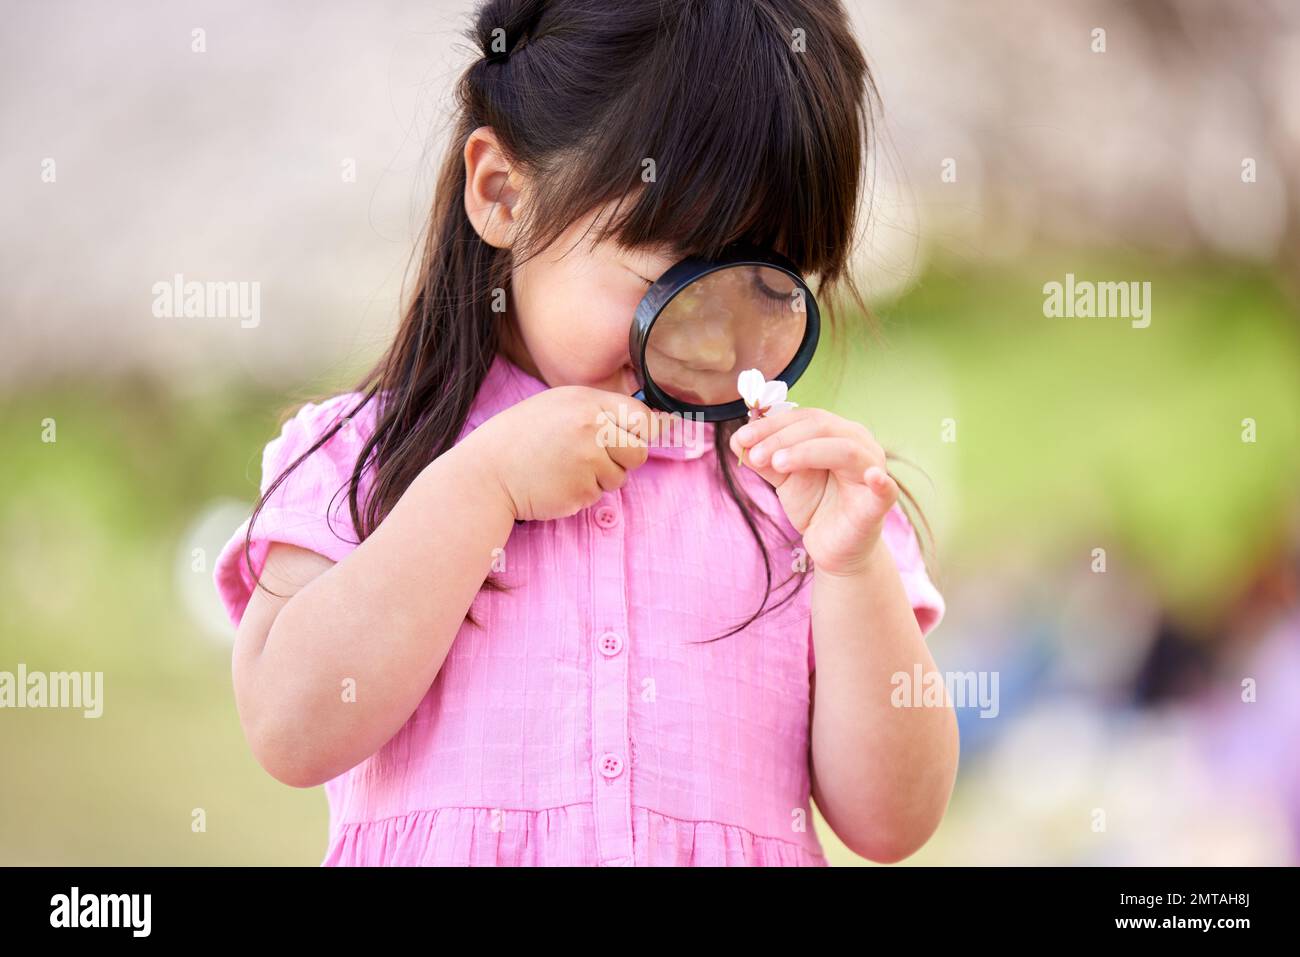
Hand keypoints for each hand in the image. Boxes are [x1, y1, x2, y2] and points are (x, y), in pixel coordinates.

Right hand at [468, 386, 665, 521]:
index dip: (640, 432)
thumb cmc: (522, 438)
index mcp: (587, 403)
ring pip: (620, 478)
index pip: (642, 418)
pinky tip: (557, 482)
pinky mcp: (582, 491)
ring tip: (567, 468)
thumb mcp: (558, 406)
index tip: (628, 438)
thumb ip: (598, 412)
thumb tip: (649, 425)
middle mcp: (592, 429)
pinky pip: (598, 495)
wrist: (487, 472)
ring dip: (600, 478)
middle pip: (639, 452)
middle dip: (624, 460)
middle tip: (594, 458)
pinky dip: (582, 493)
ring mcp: (588, 461)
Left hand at [729, 407, 897, 576]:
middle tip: (754, 454)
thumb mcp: (784, 478)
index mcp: (838, 432)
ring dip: (807, 452)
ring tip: (777, 464)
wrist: (832, 547)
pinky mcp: (879, 503)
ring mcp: (873, 471)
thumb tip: (737, 440)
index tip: (742, 437)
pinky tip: (873, 477)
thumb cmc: (814, 504)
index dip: (771, 425)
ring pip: (844, 449)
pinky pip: (886, 489)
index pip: (804, 418)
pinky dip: (881, 482)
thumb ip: (764, 459)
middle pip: (821, 427)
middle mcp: (860, 444)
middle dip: (782, 438)